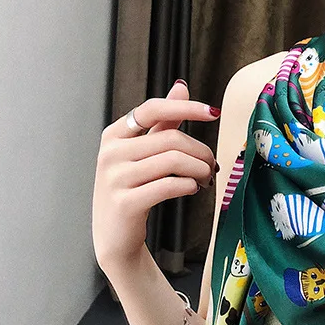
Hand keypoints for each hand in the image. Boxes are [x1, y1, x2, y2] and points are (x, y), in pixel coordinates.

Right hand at [92, 80, 220, 269]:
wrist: (115, 236)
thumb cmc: (132, 190)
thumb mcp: (143, 153)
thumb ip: (162, 122)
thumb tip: (181, 88)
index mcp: (114, 136)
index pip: (152, 109)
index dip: (186, 108)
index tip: (213, 113)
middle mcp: (110, 154)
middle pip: (171, 139)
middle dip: (201, 151)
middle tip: (212, 165)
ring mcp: (115, 178)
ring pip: (173, 161)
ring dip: (200, 169)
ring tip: (206, 178)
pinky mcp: (126, 203)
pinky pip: (169, 186)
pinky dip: (188, 186)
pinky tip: (192, 189)